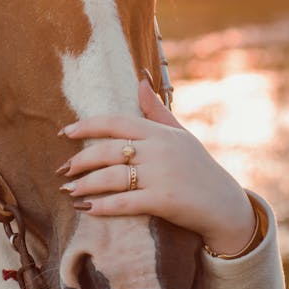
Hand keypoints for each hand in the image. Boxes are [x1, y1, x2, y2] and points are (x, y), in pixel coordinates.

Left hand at [57, 78, 256, 255]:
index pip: (116, 122)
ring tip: (68, 190)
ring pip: (111, 178)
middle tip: (62, 168)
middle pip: (107, 151)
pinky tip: (86, 208)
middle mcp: (158, 151)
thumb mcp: (181, 135)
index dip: (87, 126)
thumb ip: (156, 111)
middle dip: (80, 160)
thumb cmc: (199, 168)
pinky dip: (102, 206)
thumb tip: (140, 80)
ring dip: (85, 184)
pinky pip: (124, 202)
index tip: (66, 132)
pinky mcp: (163, 201)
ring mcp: (161, 176)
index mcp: (159, 133)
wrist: (226, 206)